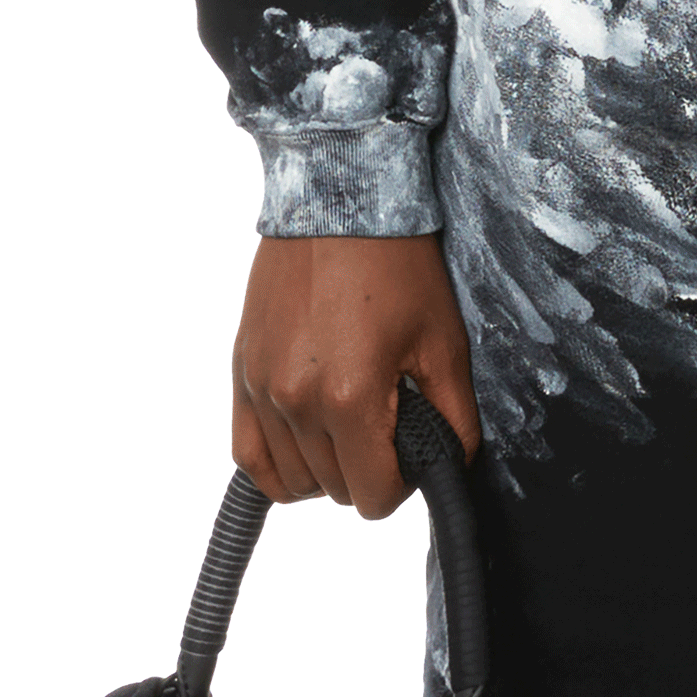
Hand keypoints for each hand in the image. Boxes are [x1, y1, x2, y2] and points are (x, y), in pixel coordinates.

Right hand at [230, 233, 481, 519]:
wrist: (341, 199)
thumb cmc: (398, 264)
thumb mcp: (443, 340)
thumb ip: (453, 416)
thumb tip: (453, 465)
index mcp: (350, 399)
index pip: (372, 496)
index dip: (401, 482)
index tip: (413, 447)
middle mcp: (296, 402)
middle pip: (334, 490)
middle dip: (366, 469)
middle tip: (387, 423)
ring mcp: (261, 388)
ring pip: (292, 480)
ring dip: (325, 467)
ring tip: (351, 423)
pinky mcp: (242, 371)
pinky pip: (248, 454)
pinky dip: (277, 463)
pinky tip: (305, 442)